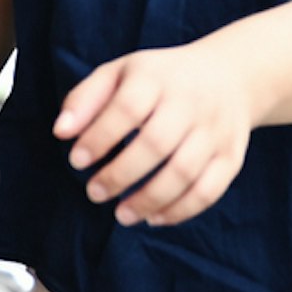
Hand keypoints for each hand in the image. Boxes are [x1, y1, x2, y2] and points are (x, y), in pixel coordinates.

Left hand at [59, 39, 260, 225]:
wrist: (230, 76)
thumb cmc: (161, 80)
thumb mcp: (121, 73)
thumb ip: (86, 99)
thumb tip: (61, 131)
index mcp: (157, 77)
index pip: (128, 107)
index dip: (100, 136)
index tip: (77, 160)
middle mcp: (191, 102)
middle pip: (157, 143)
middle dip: (121, 175)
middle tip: (95, 192)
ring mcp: (215, 130)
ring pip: (184, 172)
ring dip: (149, 200)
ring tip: (121, 214)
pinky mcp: (231, 156)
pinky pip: (209, 190)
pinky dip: (180, 211)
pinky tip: (154, 217)